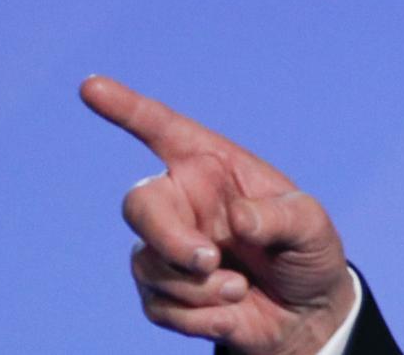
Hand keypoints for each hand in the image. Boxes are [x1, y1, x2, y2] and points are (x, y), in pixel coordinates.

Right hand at [80, 75, 355, 354]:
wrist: (305, 313)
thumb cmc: (307, 252)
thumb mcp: (312, 227)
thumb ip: (280, 217)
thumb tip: (238, 219)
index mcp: (213, 166)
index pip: (162, 129)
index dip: (125, 107)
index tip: (91, 86)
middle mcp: (184, 200)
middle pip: (139, 205)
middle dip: (168, 238)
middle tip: (208, 260)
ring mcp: (168, 246)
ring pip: (149, 264)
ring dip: (198, 288)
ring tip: (240, 288)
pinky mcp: (163, 291)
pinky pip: (158, 305)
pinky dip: (198, 316)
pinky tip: (231, 311)